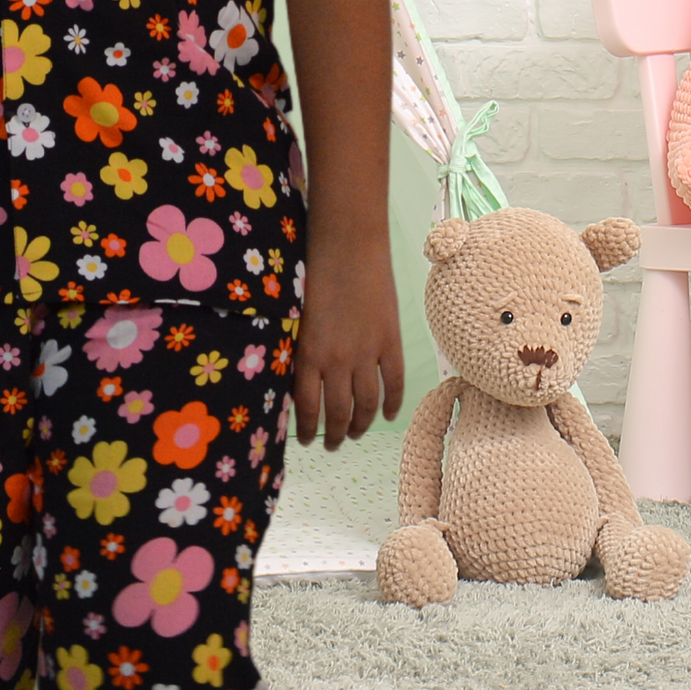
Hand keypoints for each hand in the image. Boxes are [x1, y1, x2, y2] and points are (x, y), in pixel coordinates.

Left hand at [291, 236, 402, 450]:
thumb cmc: (312, 273)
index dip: (308, 429)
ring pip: (368, 404)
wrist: (347, 245)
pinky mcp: (390, 341)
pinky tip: (390, 415)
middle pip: (339, 412)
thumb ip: (298, 350)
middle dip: (334, 434)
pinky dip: (393, 403)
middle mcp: (337, 360)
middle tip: (332, 444)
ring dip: (362, 425)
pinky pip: (395, 383)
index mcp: (308, 354)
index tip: (307, 440)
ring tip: (355, 434)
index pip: (307, 407)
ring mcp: (367, 352)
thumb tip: (297, 382)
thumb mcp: (295, 317)